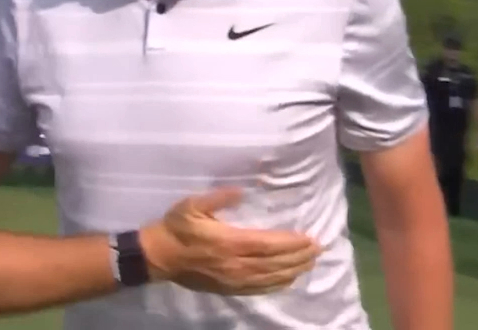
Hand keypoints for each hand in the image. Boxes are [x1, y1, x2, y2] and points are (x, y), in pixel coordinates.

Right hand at [138, 187, 320, 295]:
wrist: (159, 256)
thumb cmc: (176, 227)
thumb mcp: (193, 205)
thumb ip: (219, 197)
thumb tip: (241, 190)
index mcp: (229, 242)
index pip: (269, 244)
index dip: (291, 243)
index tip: (309, 238)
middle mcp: (235, 264)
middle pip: (275, 263)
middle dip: (299, 257)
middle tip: (318, 249)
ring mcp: (232, 279)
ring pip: (270, 278)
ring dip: (293, 271)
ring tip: (310, 263)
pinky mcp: (228, 288)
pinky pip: (259, 289)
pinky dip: (277, 284)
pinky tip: (288, 279)